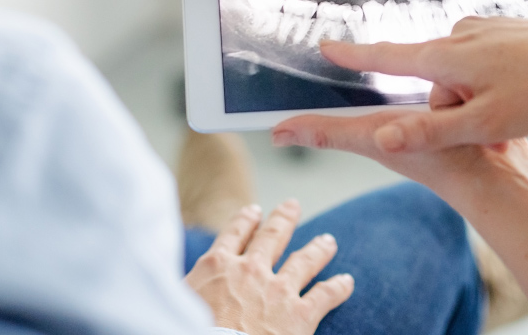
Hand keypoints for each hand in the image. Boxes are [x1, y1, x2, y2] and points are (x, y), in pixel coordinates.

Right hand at [185, 200, 353, 334]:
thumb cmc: (186, 332)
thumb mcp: (179, 301)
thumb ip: (189, 288)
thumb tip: (185, 288)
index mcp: (216, 267)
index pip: (234, 234)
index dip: (246, 220)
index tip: (255, 211)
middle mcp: (249, 270)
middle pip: (272, 236)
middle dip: (284, 219)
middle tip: (293, 205)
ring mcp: (277, 291)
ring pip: (304, 260)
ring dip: (318, 248)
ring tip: (328, 240)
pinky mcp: (299, 316)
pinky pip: (325, 294)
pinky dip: (338, 287)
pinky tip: (347, 281)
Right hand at [273, 16, 527, 170]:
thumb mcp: (484, 123)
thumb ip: (431, 131)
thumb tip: (383, 137)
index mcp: (448, 56)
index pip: (387, 56)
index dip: (354, 55)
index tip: (324, 46)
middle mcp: (460, 35)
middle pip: (435, 83)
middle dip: (457, 110)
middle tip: (497, 126)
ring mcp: (485, 29)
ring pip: (463, 78)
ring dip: (481, 100)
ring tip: (521, 108)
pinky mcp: (506, 30)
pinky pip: (486, 66)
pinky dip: (500, 85)